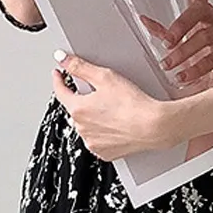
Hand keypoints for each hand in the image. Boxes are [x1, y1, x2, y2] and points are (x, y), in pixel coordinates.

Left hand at [52, 51, 168, 160]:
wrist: (153, 126)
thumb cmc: (132, 104)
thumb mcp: (105, 77)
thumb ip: (80, 67)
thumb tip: (62, 59)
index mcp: (78, 109)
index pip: (60, 92)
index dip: (59, 80)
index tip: (59, 75)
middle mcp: (81, 128)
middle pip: (76, 109)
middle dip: (84, 100)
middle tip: (103, 94)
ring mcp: (92, 142)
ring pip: (87, 125)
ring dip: (94, 117)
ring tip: (114, 110)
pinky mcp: (104, 152)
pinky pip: (98, 140)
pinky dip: (103, 132)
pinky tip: (116, 124)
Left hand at [144, 0, 212, 93]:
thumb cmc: (196, 53)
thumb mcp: (176, 39)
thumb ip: (160, 30)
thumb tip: (143, 20)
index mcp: (202, 11)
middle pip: (201, 12)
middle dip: (181, 26)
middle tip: (167, 43)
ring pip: (206, 37)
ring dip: (185, 52)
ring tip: (170, 65)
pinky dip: (196, 70)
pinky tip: (184, 76)